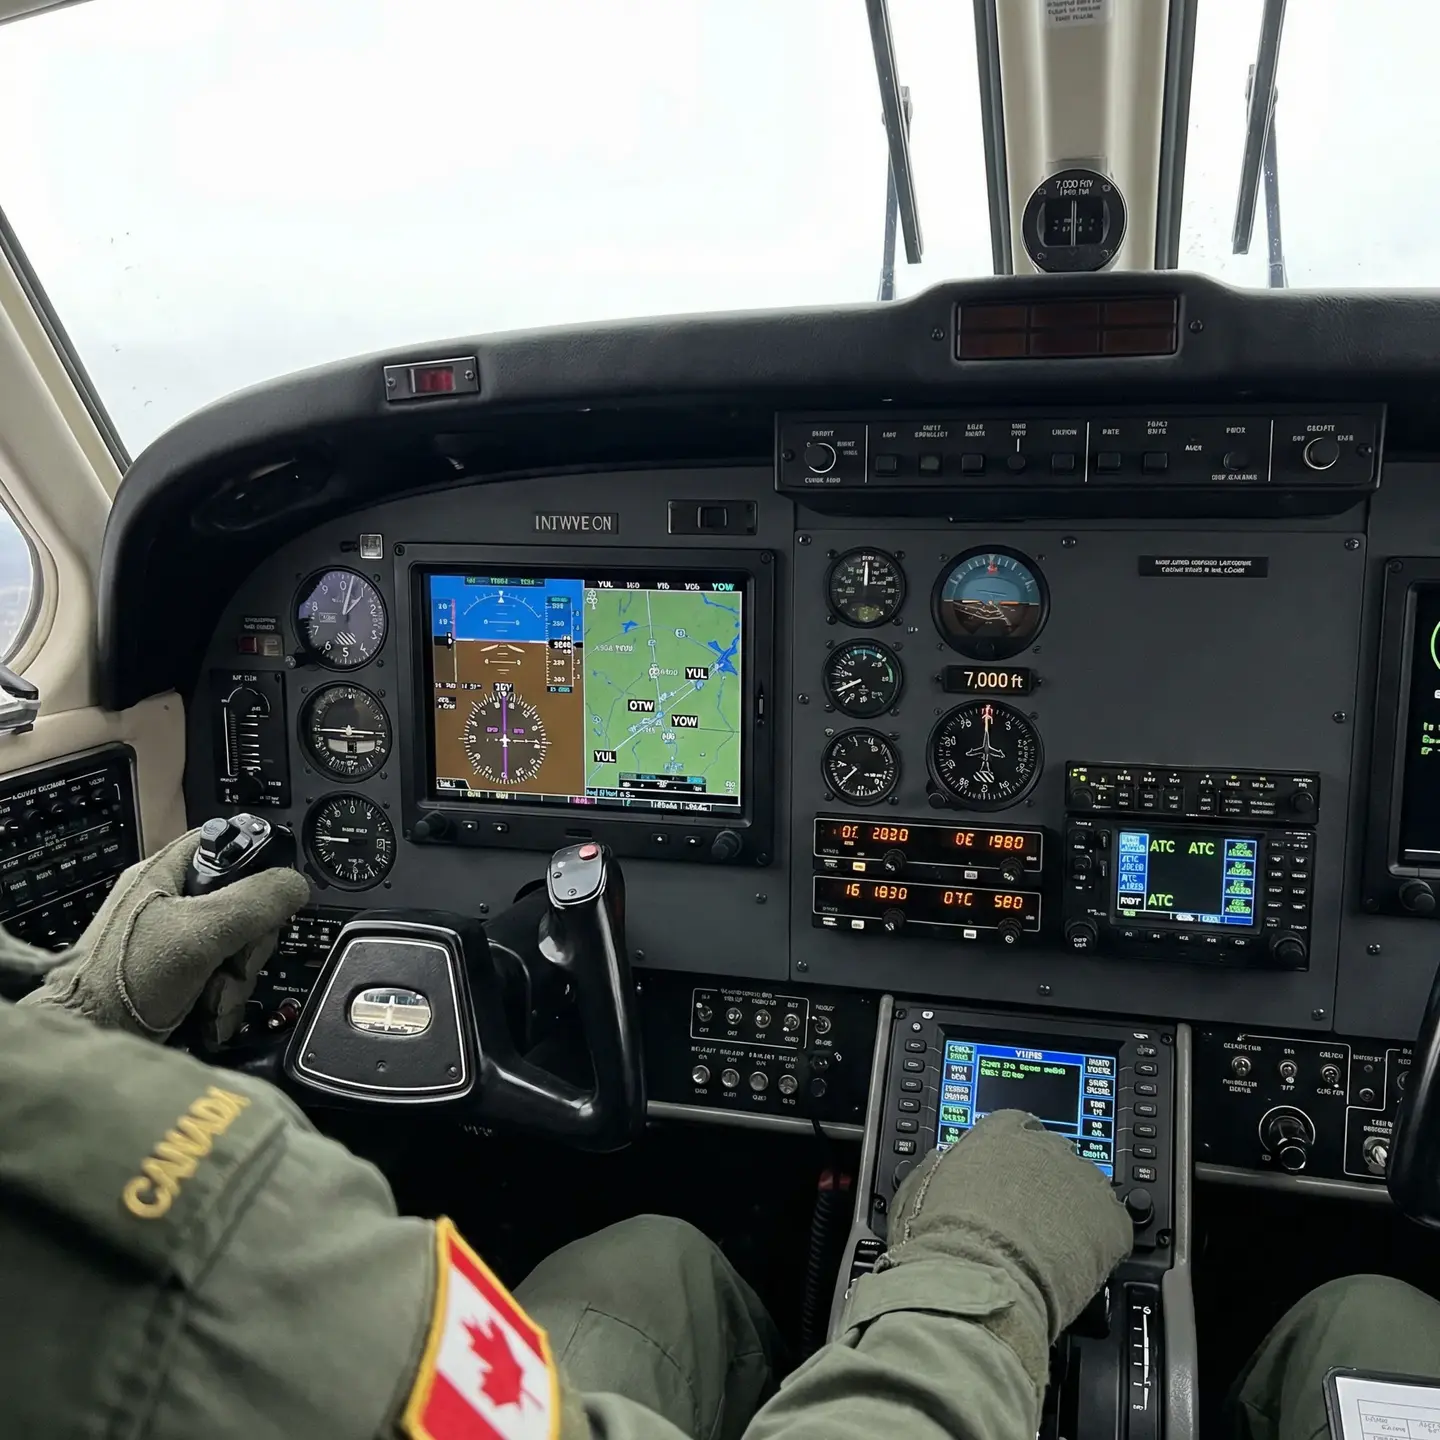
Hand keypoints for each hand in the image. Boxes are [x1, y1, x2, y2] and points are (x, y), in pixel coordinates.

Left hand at [18, 828, 310, 1043]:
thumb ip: (257, 900)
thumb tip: (297, 884)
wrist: (89, 1045)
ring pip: (238, 944)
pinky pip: (223, 974)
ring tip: (213, 999)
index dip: (257, 865)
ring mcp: (174, 940)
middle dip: (248, 943)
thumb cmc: (127, 980)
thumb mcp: (203, 930)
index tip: (267, 901)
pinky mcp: (179, 975)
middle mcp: (170, 901)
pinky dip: (224, 997)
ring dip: (236, 978)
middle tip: (233, 964)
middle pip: (244, 902)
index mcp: (166, 872)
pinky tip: (210, 1013)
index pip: (229, 842)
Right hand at [883, 1111, 1131, 1378]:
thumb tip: (946, 1168)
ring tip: (1054, 1250)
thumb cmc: (940, 1241)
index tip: (1009, 1178)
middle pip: (1053, 1156)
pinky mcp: (1110, 1220)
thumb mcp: (919, 1191)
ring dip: (1072, 1213)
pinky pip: (1114, 1225)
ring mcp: (1080, 1181)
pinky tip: (1078, 1265)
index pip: (1014, 1125)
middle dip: (1043, 1185)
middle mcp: (1042, 1146)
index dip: (1012, 1156)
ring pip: (1085, 1189)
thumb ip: (942, 1168)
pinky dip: (1101, 1243)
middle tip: (1029, 1220)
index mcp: (997, 1133)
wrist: (976, 1281)